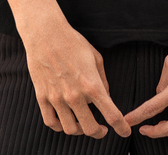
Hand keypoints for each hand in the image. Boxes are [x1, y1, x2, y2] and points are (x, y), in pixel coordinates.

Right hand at [22, 19, 130, 138]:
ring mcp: (57, 98)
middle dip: (100, 133)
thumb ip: (103, 80)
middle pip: (90, 129)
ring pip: (70, 129)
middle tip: (102, 130)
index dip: (121, 127)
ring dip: (80, 130)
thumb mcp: (96, 57)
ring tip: (83, 124)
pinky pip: (51, 122)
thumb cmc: (73, 42)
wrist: (46, 34)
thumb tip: (105, 96)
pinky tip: (66, 121)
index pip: (112, 115)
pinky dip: (60, 127)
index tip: (125, 131)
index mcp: (92, 85)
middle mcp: (75, 96)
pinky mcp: (43, 97)